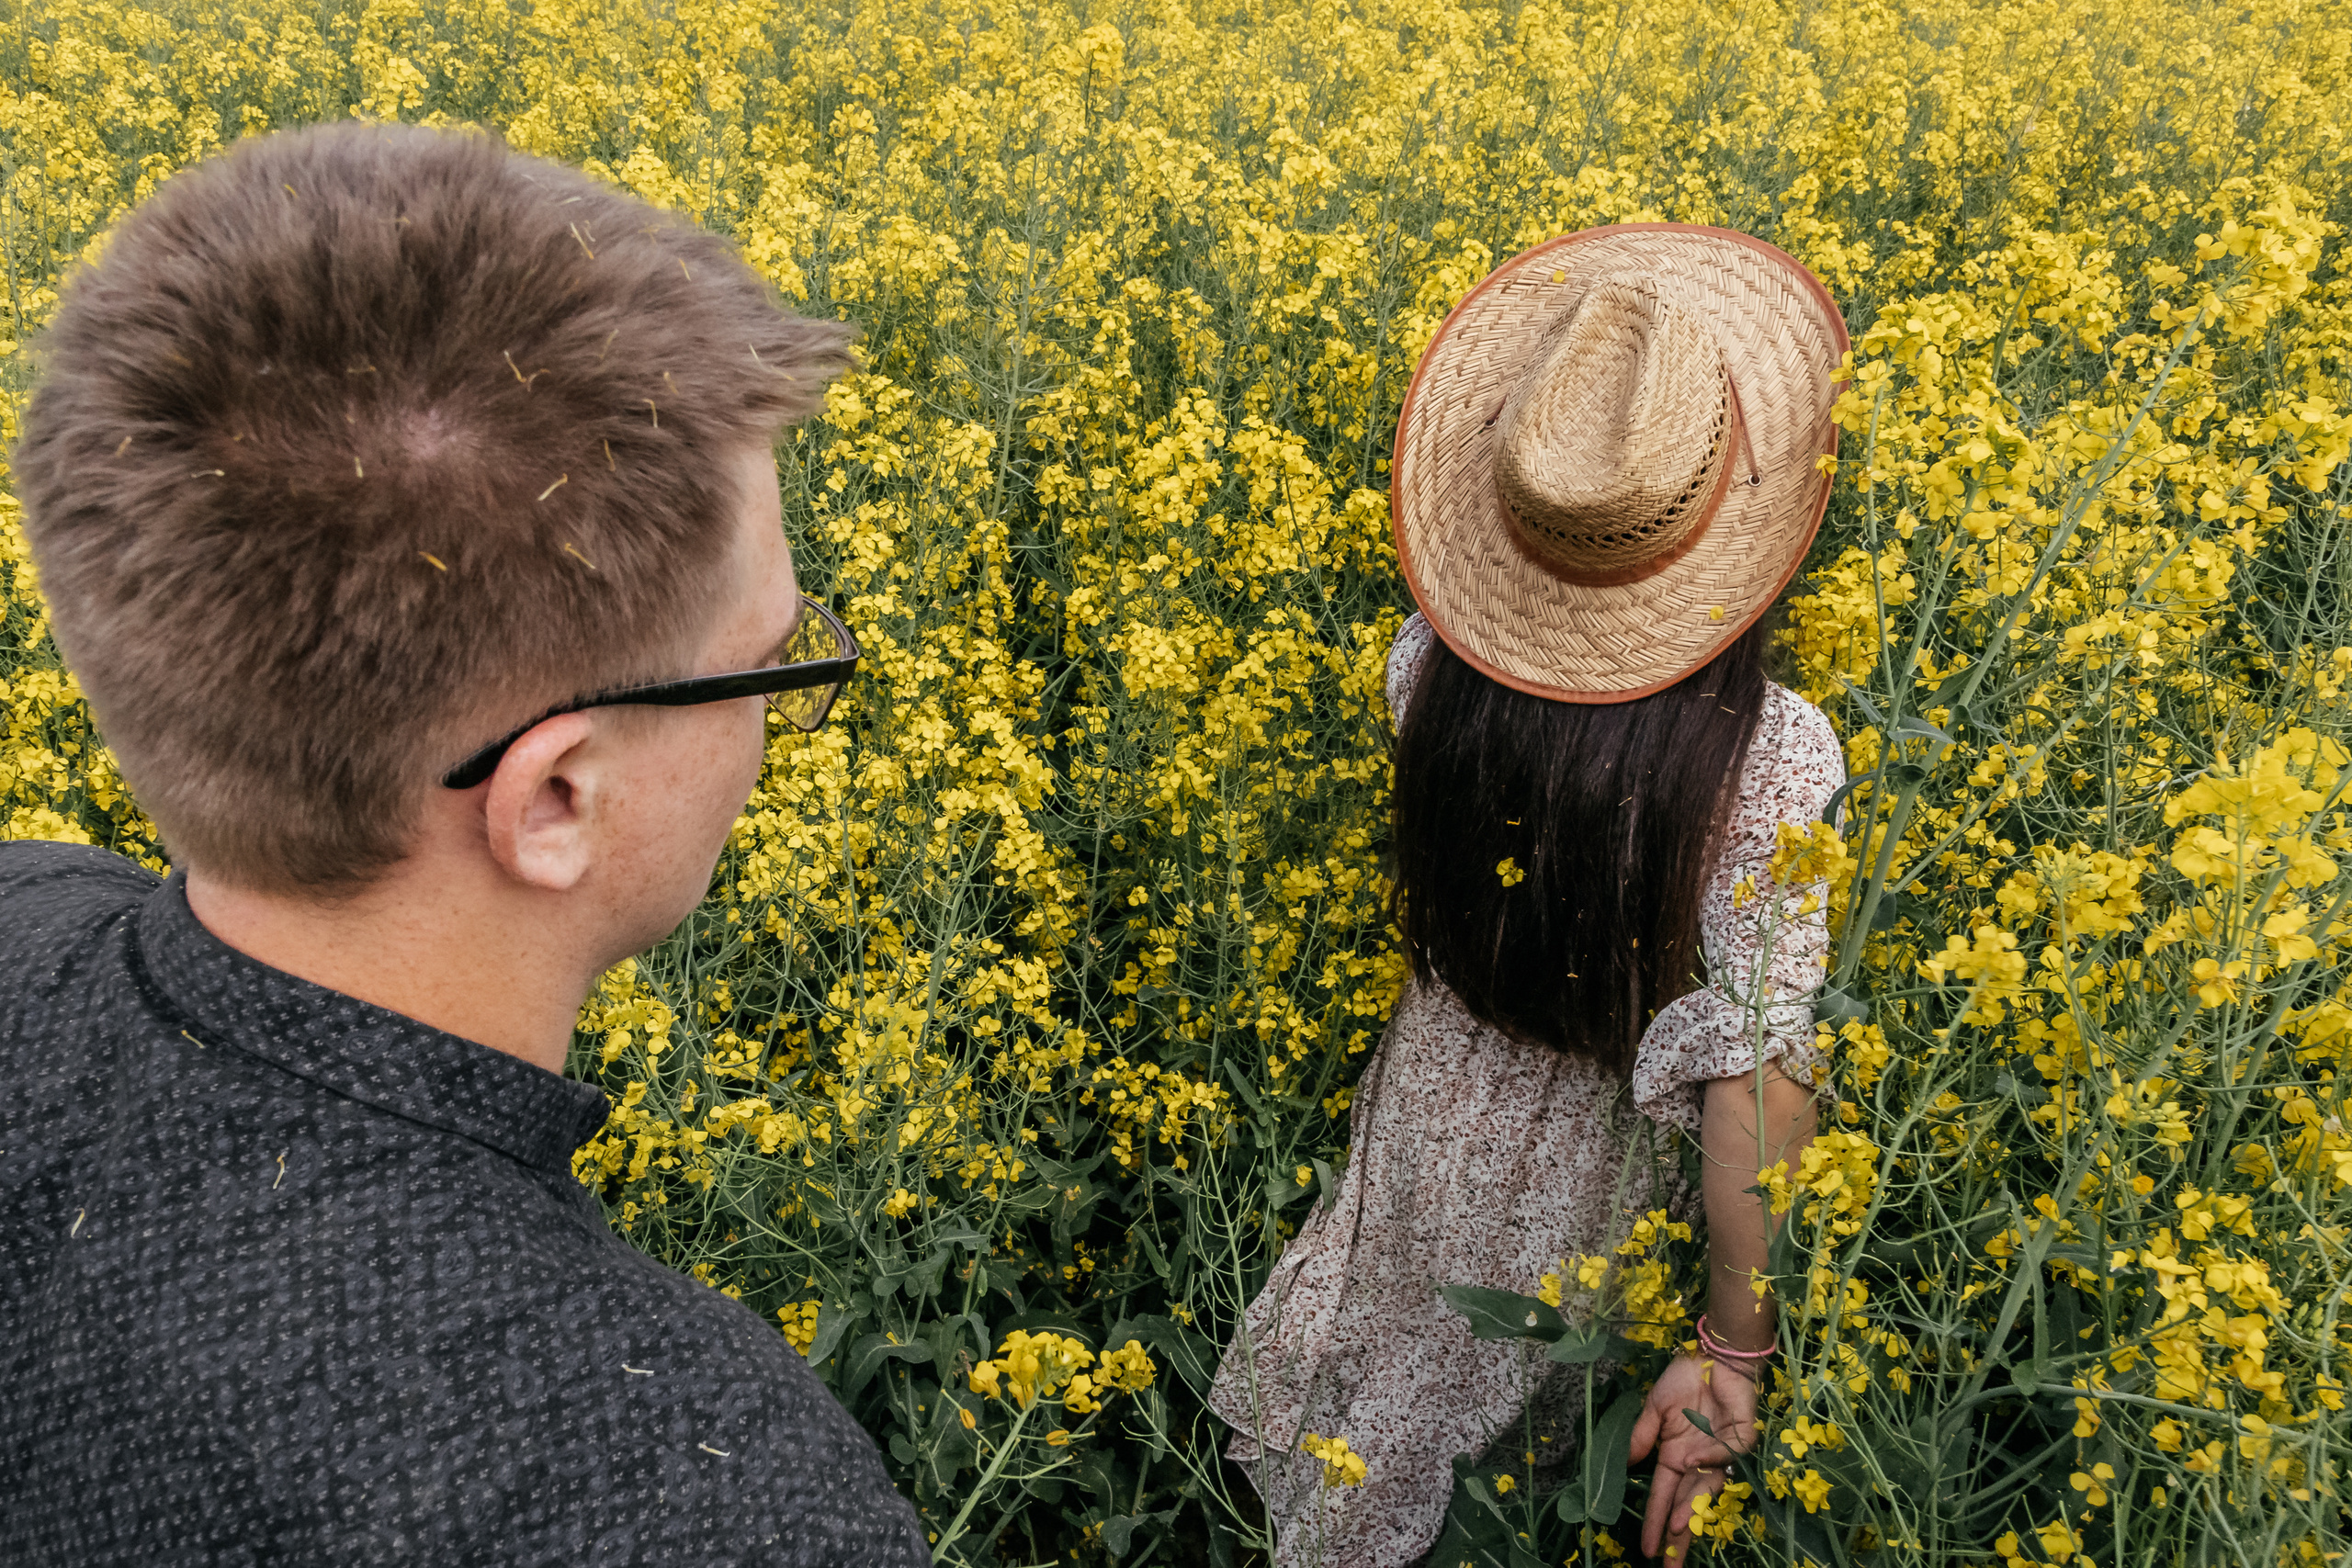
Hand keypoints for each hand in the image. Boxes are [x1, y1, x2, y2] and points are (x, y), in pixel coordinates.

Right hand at [1626, 1351, 1758, 1562]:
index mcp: (1677, 1456)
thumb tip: (1627, 1464)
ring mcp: (1721, 1451)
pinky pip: (1728, 1454)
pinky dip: (1711, 1458)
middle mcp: (1699, 1460)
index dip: (1656, 1522)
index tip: (1648, 1549)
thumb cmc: (1685, 1380)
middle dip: (1678, 1536)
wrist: (1714, 1355)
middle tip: (1669, 1565)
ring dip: (1691, 1510)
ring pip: (1708, 1490)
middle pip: (1687, 1505)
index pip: (1664, 1497)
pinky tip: (1691, 1462)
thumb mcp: (1654, 1408)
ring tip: (1677, 1531)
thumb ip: (1642, 1436)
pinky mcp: (1742, 1437)